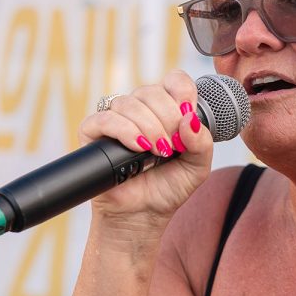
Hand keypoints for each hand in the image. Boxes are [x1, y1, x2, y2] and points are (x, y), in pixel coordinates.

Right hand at [78, 70, 212, 222]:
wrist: (143, 215)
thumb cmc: (168, 188)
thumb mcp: (197, 168)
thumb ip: (202, 143)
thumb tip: (190, 119)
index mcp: (166, 110)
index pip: (174, 80)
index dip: (182, 91)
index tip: (188, 112)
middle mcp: (140, 109)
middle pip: (152, 91)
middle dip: (167, 118)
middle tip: (171, 146)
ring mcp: (116, 119)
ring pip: (129, 103)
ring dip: (149, 128)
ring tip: (156, 153)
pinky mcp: (93, 132)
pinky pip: (105, 118)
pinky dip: (124, 131)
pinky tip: (137, 148)